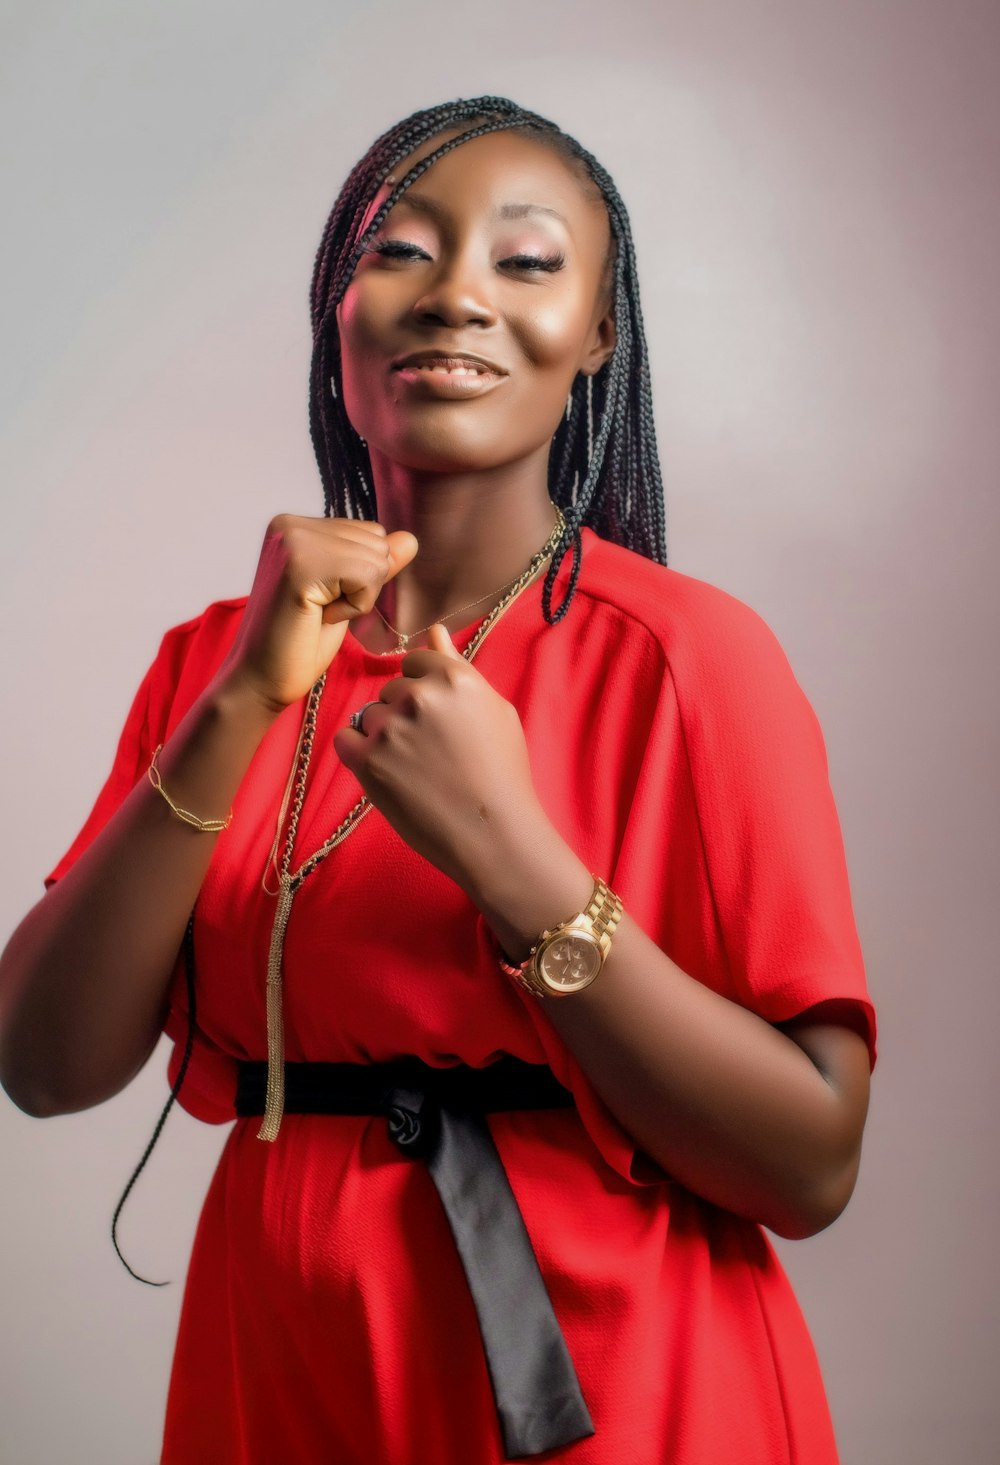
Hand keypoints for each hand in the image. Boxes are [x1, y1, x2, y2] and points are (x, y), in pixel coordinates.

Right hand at [218, 515, 418, 712]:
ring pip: (377, 558)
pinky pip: (366, 576)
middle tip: (317, 610)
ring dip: (357, 598)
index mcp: (294, 525)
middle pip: (378, 541)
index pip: (371, 532)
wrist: (261, 679)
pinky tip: (318, 617)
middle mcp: (289, 524)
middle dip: (362, 586)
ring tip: (316, 613)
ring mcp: (291, 540)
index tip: (320, 599)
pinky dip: (354, 607)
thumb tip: (409, 539)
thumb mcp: (345, 594)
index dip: (360, 576)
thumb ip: (373, 564)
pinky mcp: (300, 566)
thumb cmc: (300, 641)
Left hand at [332, 624, 542, 889]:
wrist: (494, 833)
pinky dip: (359, 754)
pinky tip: (387, 772)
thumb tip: (434, 632)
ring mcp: (390, 728)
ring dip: (383, 735)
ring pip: (369, 715)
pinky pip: (345, 740)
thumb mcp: (495, 711)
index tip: (437, 720)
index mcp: (454, 678)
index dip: (425, 690)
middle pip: (392, 690)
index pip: (415, 662)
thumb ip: (459, 667)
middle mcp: (420, 696)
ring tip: (414, 768)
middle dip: (404, 714)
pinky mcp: (368, 761)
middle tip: (432, 752)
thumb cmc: (503, 774)